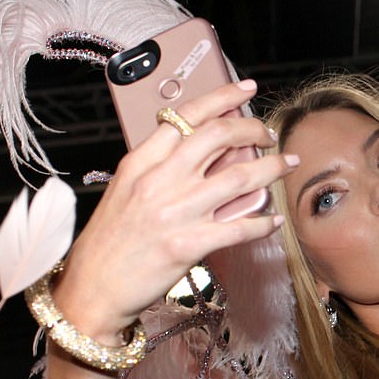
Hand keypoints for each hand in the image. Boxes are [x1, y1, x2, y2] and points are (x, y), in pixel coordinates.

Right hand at [51, 80, 296, 342]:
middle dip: (254, 128)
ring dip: (271, 168)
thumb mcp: (124, 191)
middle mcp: (159, 181)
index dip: (223, 97)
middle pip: (218, 137)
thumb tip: (201, 153)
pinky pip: (239, 228)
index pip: (186, 116)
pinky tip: (274, 219)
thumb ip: (157, 168)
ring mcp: (175, 213)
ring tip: (286, 164)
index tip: (247, 90)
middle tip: (271, 134)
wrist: (92, 288)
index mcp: (140, 162)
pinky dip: (263, 222)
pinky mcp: (188, 245)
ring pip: (238, 178)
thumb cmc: (109, 243)